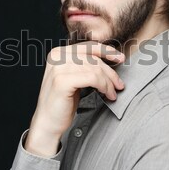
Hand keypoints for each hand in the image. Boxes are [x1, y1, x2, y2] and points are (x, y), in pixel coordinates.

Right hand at [25, 41, 124, 156]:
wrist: (47, 123)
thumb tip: (110, 58)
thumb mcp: (74, 77)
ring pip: (95, 69)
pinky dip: (104, 86)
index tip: (121, 58)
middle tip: (120, 85)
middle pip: (94, 58)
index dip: (107, 51)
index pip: (88, 46)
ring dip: (108, 83)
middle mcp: (57, 56)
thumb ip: (85, 65)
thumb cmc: (62, 102)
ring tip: (112, 93)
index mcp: (58, 53)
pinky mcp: (62, 81)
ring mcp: (59, 68)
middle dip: (110, 72)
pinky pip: (93, 78)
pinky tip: (106, 95)